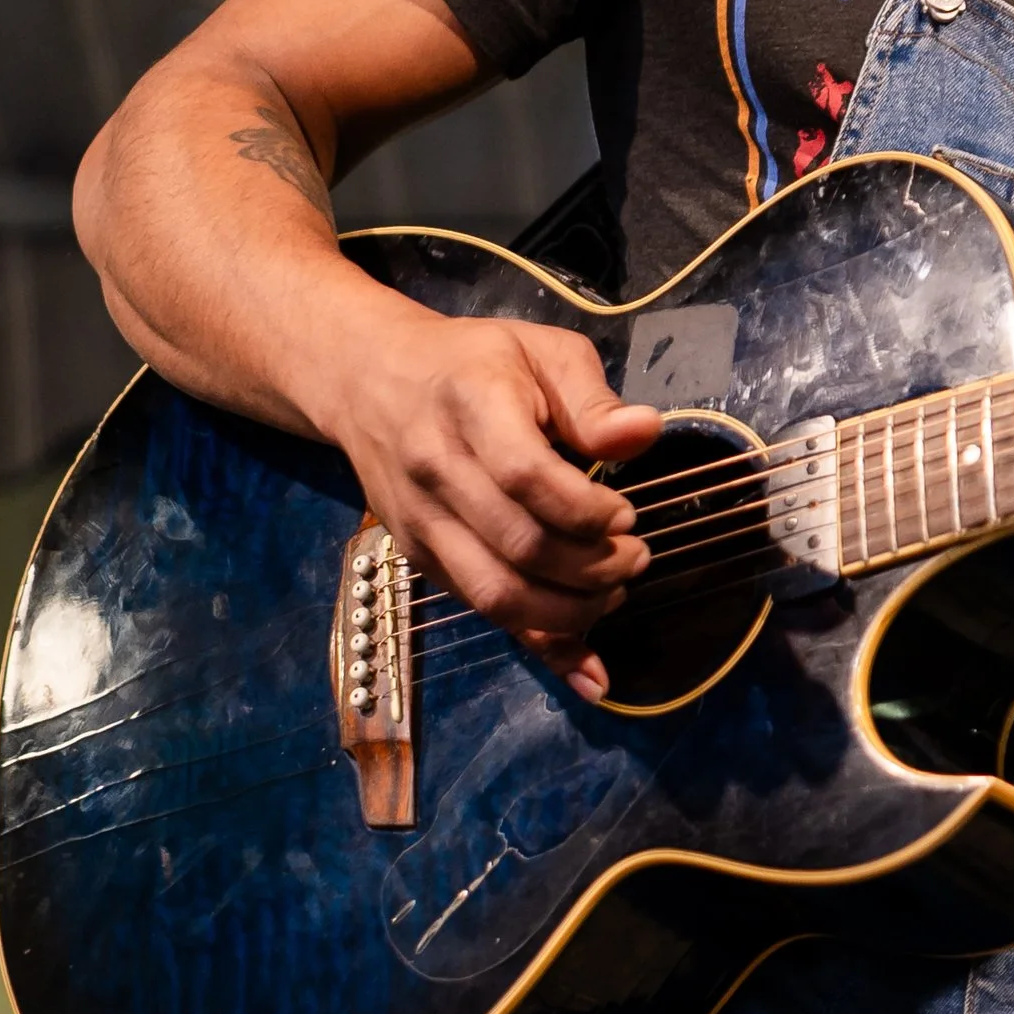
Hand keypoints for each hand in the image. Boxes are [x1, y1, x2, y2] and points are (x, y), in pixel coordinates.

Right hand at [316, 308, 662, 699]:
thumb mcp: (541, 352)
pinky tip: (585, 661)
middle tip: (635, 558)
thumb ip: (592, 400)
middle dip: (592, 567)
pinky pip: (481, 612)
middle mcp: (436, 470)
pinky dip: (538, 644)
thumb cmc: (473, 363)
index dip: (587, 510)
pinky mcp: (418, 558)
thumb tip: (644, 434)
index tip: (627, 515)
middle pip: (518, 545)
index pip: (527, 476)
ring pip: (496, 594)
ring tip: (612, 593)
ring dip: (568, 612)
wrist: (369, 381)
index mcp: (471, 406)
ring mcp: (420, 522)